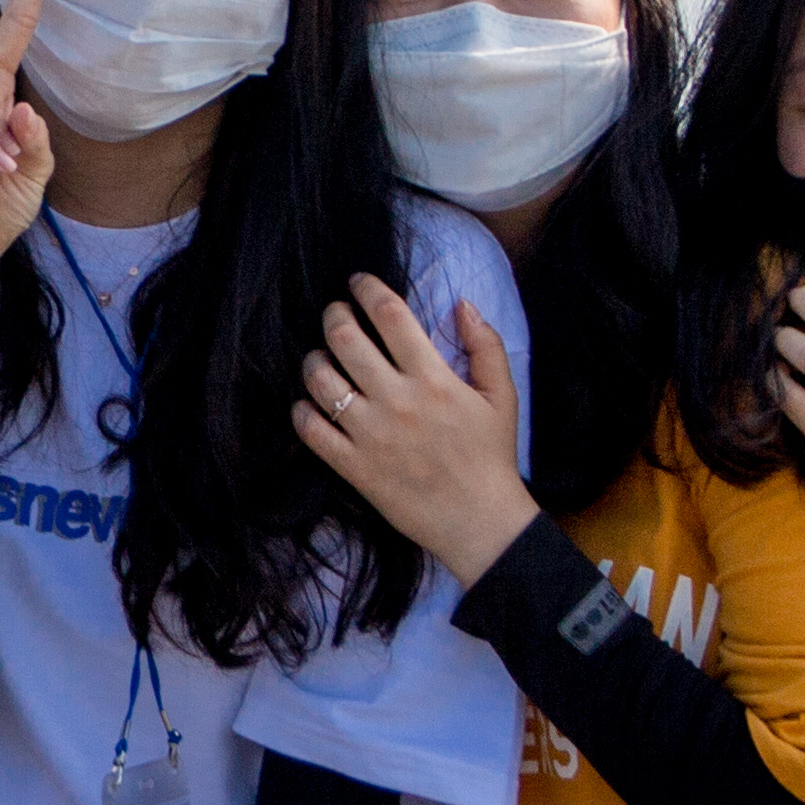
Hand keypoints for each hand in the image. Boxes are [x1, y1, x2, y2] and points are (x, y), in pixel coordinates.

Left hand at [289, 276, 536, 582]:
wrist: (479, 522)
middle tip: (335, 313)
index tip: (357, 282)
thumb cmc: (491, 456)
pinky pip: (310, 430)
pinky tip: (310, 404)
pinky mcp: (353, 467)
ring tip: (322, 358)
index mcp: (433, 378)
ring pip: (319, 379)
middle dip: (333, 314)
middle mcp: (396, 401)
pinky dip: (302, 410)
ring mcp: (370, 435)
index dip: (366, 288)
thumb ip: (486, 346)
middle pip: (344, 338)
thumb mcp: (502, 397)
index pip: (389, 315)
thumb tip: (463, 304)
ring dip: (314, 359)